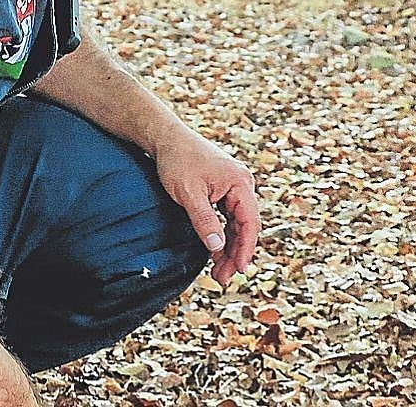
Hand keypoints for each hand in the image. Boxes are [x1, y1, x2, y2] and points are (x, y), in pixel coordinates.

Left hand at [154, 129, 260, 287]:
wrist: (164, 137)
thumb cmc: (177, 160)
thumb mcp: (188, 194)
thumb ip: (204, 221)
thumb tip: (218, 248)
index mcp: (240, 183)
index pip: (250, 223)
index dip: (246, 249)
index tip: (240, 270)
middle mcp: (242, 184)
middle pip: (245, 226)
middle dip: (235, 253)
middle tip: (223, 278)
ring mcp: (232, 186)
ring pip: (236, 223)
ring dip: (228, 246)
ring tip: (219, 270)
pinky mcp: (222, 188)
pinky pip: (227, 216)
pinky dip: (222, 233)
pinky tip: (215, 251)